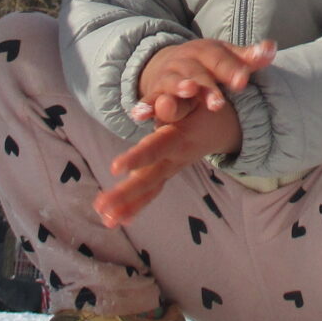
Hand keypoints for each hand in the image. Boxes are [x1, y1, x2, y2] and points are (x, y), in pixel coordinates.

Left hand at [93, 103, 241, 227]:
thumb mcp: (195, 100)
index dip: (137, 158)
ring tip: (106, 220)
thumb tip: (159, 105)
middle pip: (149, 179)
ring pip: (149, 191)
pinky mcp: (167, 174)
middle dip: (124, 194)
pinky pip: (151, 193)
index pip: (156, 149)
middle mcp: (175, 158)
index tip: (114, 168)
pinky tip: (118, 219)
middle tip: (101, 207)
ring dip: (127, 207)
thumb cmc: (202, 106)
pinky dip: (135, 207)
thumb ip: (176, 104)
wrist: (220, 125)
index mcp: (179, 138)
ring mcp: (171, 169)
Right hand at [130, 38, 274, 124]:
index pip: (220, 58)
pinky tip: (139, 116)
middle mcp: (186, 61)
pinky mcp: (154, 92)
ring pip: (173, 83)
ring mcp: (168, 76)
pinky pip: (148, 100)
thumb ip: (248, 57)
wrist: (170, 61)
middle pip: (198, 73)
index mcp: (206, 51)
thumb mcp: (225, 56)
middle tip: (219, 103)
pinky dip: (143, 107)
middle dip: (207, 87)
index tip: (243, 80)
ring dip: (179, 88)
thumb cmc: (206, 62)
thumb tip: (272, 48)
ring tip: (188, 92)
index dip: (231, 68)